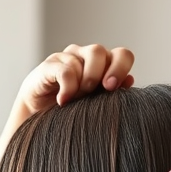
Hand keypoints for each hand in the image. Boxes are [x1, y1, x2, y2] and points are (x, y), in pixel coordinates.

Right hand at [7, 43, 134, 130]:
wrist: (40, 120)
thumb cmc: (73, 113)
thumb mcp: (98, 105)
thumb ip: (113, 92)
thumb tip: (130, 80)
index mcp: (104, 65)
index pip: (121, 55)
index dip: (121, 68)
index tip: (114, 88)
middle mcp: (86, 57)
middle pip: (102, 51)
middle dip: (106, 72)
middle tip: (103, 91)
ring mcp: (68, 58)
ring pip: (88, 55)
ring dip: (88, 80)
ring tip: (79, 99)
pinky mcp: (49, 65)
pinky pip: (65, 70)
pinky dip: (68, 87)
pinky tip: (63, 101)